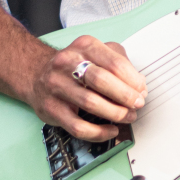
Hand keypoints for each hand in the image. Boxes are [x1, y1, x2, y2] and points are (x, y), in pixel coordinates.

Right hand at [29, 35, 146, 141]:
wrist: (37, 74)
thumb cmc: (73, 66)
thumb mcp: (97, 53)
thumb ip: (119, 63)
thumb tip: (139, 86)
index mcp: (84, 46)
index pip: (115, 63)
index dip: (133, 80)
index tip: (142, 91)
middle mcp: (67, 63)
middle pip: (102, 80)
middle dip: (125, 96)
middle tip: (137, 104)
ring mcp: (56, 85)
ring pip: (91, 104)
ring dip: (115, 114)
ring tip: (127, 117)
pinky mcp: (51, 108)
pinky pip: (78, 126)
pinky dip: (98, 132)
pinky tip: (110, 130)